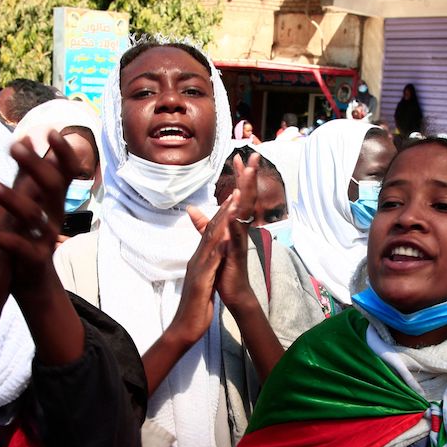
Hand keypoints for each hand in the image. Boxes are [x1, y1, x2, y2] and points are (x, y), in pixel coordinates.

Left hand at [0, 132, 77, 292]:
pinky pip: (12, 244)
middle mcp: (54, 217)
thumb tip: (31, 139)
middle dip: (35, 166)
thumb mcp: (32, 206)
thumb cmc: (29, 239)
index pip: (65, 173)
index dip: (63, 153)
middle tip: (15, 147)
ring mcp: (45, 238)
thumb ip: (30, 176)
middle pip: (52, 187)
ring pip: (31, 214)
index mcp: (54, 203)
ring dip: (8, 197)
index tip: (52, 131)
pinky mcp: (32, 259)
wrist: (34, 285)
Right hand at [166, 195, 239, 346]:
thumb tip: (213, 257)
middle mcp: (197, 260)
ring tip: (233, 205)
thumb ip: (207, 267)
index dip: (222, 215)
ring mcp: (198, 269)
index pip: (212, 233)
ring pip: (210, 240)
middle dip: (223, 210)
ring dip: (222, 222)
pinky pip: (210, 261)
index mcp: (200, 260)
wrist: (185, 327)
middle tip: (235, 191)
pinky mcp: (201, 280)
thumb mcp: (203, 282)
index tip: (233, 199)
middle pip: (211, 231)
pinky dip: (218, 247)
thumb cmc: (196, 306)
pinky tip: (226, 237)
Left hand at [189, 152, 260, 311]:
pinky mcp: (236, 253)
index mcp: (235, 225)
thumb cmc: (225, 267)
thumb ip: (204, 224)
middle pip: (245, 198)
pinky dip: (236, 224)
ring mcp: (240, 239)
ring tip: (249, 174)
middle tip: (254, 155)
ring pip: (244, 212)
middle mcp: (241, 228)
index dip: (239, 177)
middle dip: (249, 176)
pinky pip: (237, 236)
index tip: (239, 157)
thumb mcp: (212, 241)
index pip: (237, 196)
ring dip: (246, 192)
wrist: (234, 292)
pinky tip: (234, 212)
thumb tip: (192, 209)